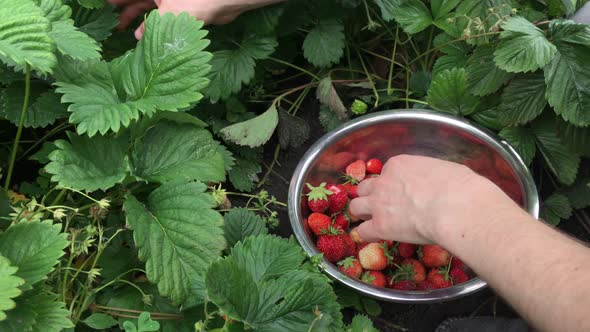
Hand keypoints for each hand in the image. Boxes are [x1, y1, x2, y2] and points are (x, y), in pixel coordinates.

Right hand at [109, 0, 247, 38]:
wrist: (225, 2)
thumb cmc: (195, 2)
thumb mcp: (167, 16)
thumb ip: (150, 28)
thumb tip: (138, 38)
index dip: (115, 2)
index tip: (101, 9)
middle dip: (123, 10)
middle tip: (110, 23)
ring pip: (147, 7)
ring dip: (137, 20)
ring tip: (126, 32)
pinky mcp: (178, 8)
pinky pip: (160, 16)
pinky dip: (152, 24)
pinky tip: (144, 37)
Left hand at [349, 155, 515, 243]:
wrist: (456, 207)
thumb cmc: (460, 186)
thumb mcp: (444, 170)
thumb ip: (432, 175)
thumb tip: (442, 183)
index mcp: (399, 165)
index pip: (386, 173)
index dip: (392, 184)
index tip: (401, 192)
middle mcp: (384, 181)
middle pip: (365, 188)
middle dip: (371, 196)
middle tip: (382, 206)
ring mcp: (379, 203)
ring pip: (356, 207)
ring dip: (363, 214)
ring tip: (372, 221)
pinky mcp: (380, 226)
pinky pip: (364, 231)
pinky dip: (368, 235)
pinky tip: (376, 238)